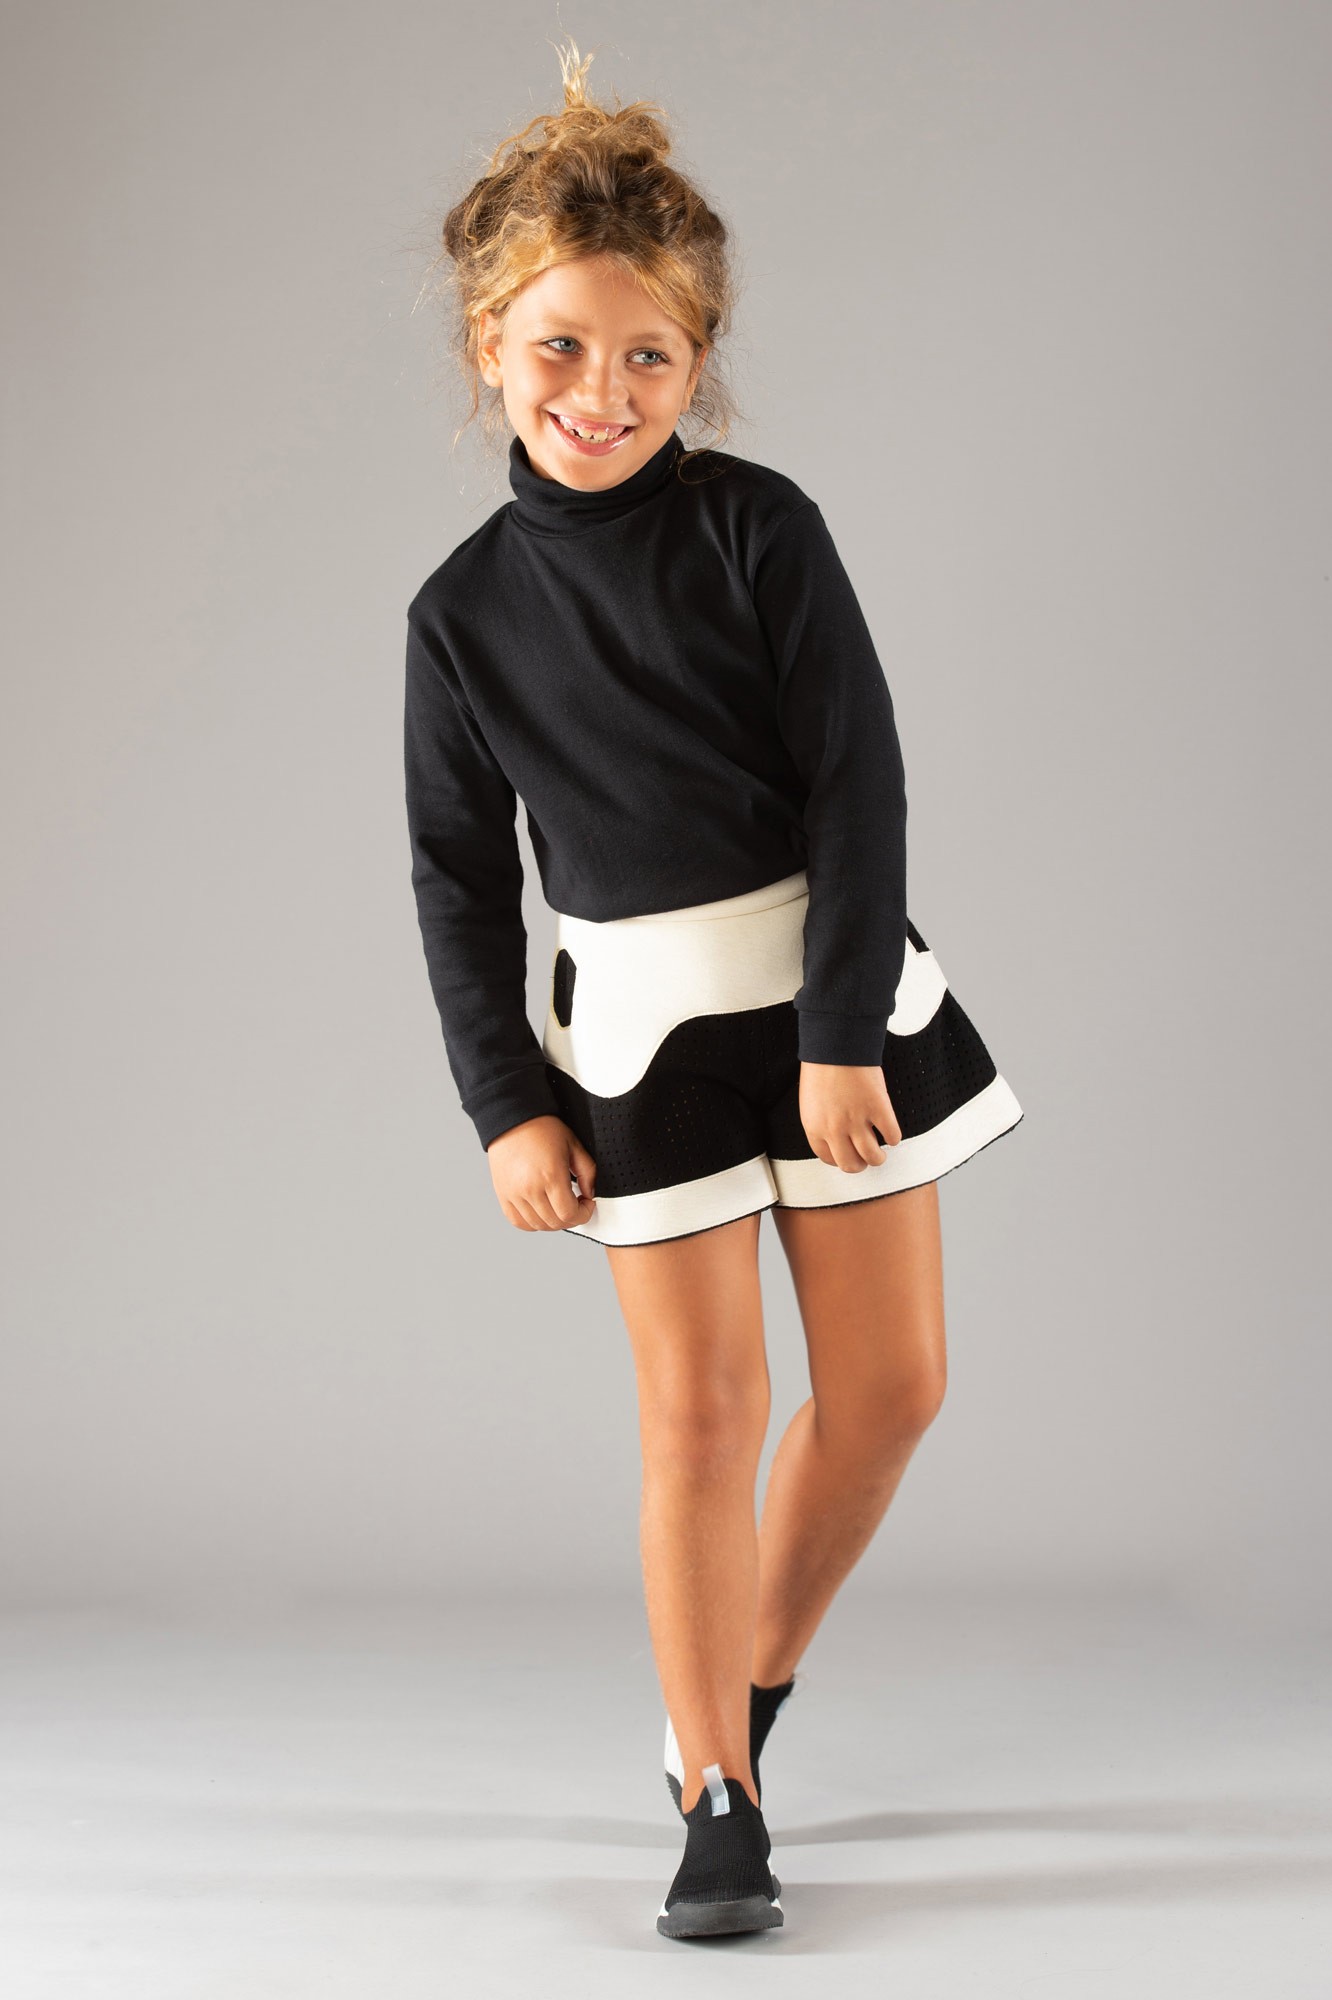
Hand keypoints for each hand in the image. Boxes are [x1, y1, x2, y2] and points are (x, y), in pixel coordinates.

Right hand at [486, 1115, 597, 1230]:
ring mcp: (514, 1194)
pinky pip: (518, 1222)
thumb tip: (589, 1193)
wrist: (512, 1119)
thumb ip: (588, 1171)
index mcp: (550, 1176)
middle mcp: (530, 1189)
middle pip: (555, 1223)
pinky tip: (541, 1212)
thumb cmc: (542, 1129)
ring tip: (559, 1207)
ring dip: (553, 1222)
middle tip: (576, 1205)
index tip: (586, 1204)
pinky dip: (532, 1223)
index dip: (583, 1214)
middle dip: (571, 1218)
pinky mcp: (503, 1195)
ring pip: (538, 1225)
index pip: (569, 1214)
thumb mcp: (573, 1145)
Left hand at [798, 1062, 901, 1171]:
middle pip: (850, 1165)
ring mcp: (858, 1120)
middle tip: (866, 1159)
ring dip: (879, 1158)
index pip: (827, 1159)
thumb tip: (833, 1137)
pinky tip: (891, 1133)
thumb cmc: (821, 1065)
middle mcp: (835, 1129)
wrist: (837, 1043)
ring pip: (873, 1156)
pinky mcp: (878, 1109)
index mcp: (815, 1127)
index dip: (839, 1161)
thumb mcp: (811, 1101)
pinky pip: (892, 1135)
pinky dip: (894, 1137)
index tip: (847, 1156)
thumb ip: (821, 1121)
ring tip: (881, 1152)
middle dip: (860, 1165)